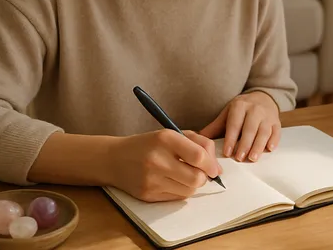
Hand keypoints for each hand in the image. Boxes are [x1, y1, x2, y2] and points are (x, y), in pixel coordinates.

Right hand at [106, 129, 221, 201]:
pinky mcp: (147, 194)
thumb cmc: (149, 144)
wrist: (114, 159)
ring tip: (184, 176)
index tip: (213, 168)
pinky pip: (176, 198)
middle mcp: (157, 159)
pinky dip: (180, 191)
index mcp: (165, 139)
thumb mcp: (172, 134)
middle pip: (196, 178)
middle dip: (203, 177)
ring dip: (192, 185)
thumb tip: (218, 169)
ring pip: (188, 191)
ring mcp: (151, 179)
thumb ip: (199, 144)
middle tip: (199, 173)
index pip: (198, 155)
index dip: (211, 164)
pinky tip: (172, 181)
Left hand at [198, 91, 280, 161]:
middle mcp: (255, 109)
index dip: (231, 139)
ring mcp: (267, 115)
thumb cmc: (242, 110)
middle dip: (244, 144)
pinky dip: (274, 141)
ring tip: (253, 158)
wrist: (262, 98)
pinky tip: (269, 149)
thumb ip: (214, 127)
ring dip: (258, 145)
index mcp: (240, 106)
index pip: (234, 124)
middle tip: (239, 158)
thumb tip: (197, 140)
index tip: (227, 152)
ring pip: (263, 131)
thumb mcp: (227, 114)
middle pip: (250, 128)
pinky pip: (276, 131)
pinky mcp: (277, 122)